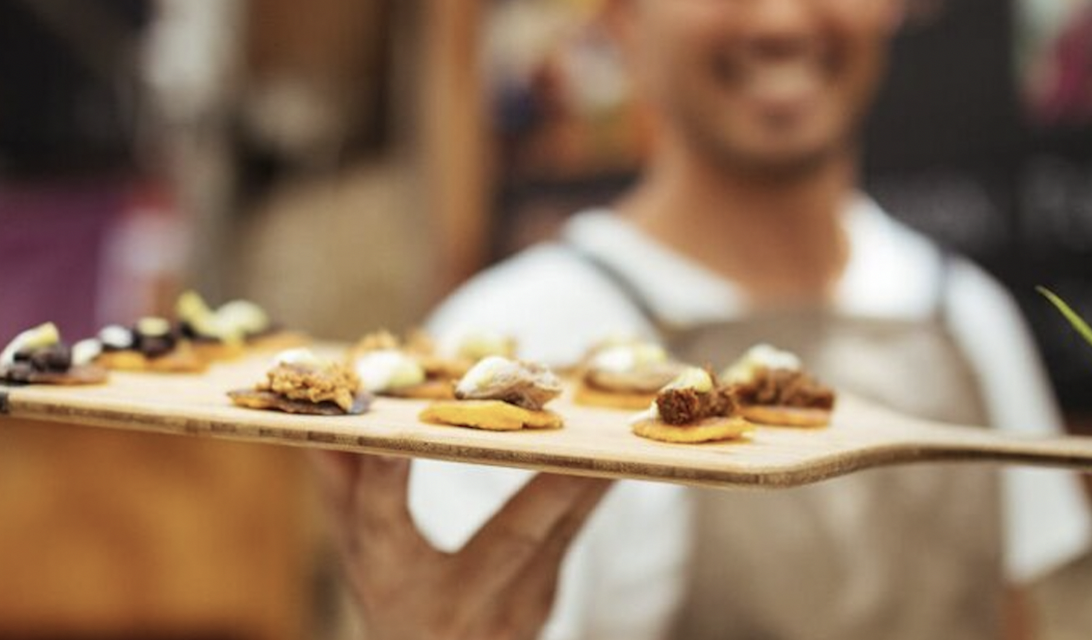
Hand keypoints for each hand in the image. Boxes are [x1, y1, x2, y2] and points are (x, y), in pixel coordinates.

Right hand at [311, 451, 612, 639]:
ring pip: (558, 535)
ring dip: (591, 480)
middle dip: (552, 486)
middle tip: (582, 436)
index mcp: (392, 576)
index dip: (388, 476)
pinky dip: (594, 491)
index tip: (403, 430)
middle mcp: (454, 600)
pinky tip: (620, 456)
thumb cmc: (390, 594)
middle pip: (508, 537)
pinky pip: (573, 536)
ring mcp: (510, 609)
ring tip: (618, 430)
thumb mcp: (357, 549)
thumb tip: (325, 416)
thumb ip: (342, 483)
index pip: (384, 520)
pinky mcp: (544, 600)